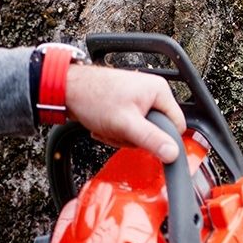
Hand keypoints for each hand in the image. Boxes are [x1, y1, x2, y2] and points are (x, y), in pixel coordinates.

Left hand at [64, 64, 185, 162]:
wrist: (66, 89)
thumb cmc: (92, 97)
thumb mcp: (126, 124)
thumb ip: (151, 139)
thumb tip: (173, 153)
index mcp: (159, 91)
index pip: (177, 125)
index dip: (162, 138)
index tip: (143, 141)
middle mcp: (152, 92)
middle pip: (157, 129)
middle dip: (136, 137)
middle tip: (119, 131)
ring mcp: (139, 98)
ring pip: (142, 130)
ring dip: (123, 135)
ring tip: (109, 127)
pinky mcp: (127, 104)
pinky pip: (130, 126)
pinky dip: (117, 130)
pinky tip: (105, 125)